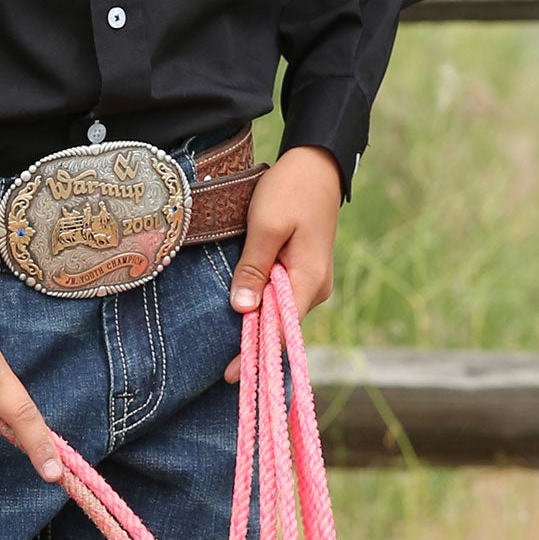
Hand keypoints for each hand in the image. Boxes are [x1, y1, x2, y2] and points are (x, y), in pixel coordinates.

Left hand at [223, 145, 340, 383]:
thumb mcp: (266, 224)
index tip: (230, 376)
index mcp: (308, 280)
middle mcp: (315, 287)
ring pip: (281, 311)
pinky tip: (245, 311)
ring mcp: (312, 278)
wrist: (317, 163)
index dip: (255, 354)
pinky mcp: (304, 268)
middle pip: (281, 326)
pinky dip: (264, 306)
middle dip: (254, 344)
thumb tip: (242, 309)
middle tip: (221, 369)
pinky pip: (282, 296)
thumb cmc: (291, 189)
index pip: (281, 331)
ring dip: (257, 324)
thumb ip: (253, 267)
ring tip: (228, 346)